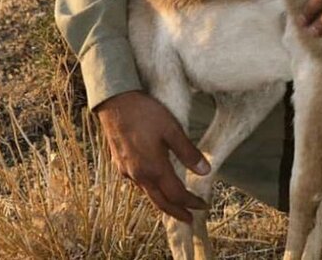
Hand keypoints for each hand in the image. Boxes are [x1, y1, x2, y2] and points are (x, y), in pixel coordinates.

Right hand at [95, 90, 209, 222]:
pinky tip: (156, 183)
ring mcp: (127, 171)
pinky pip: (138, 183)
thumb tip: (206, 171)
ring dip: (163, 201)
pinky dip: (151, 189)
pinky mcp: (120, 164)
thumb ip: (188, 152)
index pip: (176, 194)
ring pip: (148, 193)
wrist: (115, 102)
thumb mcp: (172, 129)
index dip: (191, 202)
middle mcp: (138, 175)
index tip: (204, 206)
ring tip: (176, 204)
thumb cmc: (145, 113)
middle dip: (177, 212)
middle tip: (190, 219)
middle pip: (160, 202)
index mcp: (153, 168)